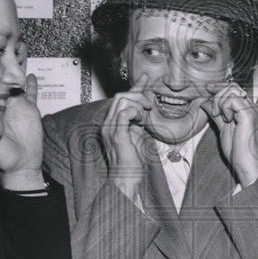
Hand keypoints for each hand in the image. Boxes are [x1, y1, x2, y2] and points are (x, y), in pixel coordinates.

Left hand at [0, 73, 45, 182]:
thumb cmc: (1, 155)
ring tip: (17, 54)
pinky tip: (31, 75)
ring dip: (17, 70)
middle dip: (0, 66)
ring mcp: (17, 105)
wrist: (21, 164)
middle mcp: (2, 104)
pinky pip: (32, 93)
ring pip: (16, 83)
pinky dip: (32, 84)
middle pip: (1, 80)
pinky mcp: (30, 109)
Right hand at [100, 74, 152, 201]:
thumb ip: (139, 122)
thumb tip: (146, 110)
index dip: (135, 87)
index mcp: (112, 123)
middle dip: (138, 96)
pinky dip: (135, 112)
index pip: (122, 99)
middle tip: (150, 107)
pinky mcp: (117, 134)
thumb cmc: (131, 163)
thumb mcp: (137, 136)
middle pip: (120, 95)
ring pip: (121, 100)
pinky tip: (141, 121)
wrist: (125, 179)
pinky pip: (124, 113)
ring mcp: (110, 128)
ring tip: (146, 115)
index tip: (146, 79)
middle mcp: (108, 123)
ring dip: (138, 103)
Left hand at [201, 83, 257, 186]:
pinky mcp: (248, 114)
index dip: (219, 88)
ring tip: (220, 117)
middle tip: (214, 112)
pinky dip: (224, 107)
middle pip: (232, 87)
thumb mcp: (222, 128)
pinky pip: (232, 100)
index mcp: (246, 110)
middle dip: (218, 95)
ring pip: (231, 91)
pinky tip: (226, 119)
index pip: (233, 90)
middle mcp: (251, 107)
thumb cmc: (237, 150)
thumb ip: (216, 114)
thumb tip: (205, 102)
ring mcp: (251, 110)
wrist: (244, 162)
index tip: (207, 89)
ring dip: (220, 102)